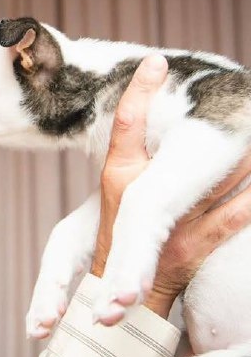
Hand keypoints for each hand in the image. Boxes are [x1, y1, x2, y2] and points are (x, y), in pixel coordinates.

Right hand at [91, 54, 250, 317]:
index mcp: (118, 176)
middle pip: (184, 149)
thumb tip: (151, 123)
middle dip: (215, 125)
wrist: (120, 294)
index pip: (126, 124)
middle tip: (241, 94)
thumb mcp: (118, 193)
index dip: (139, 91)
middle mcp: (140, 194)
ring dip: (245, 158)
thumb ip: (136, 159)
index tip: (156, 62)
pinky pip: (234, 217)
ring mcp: (169, 222)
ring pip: (220, 180)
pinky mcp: (192, 246)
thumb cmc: (119, 235)